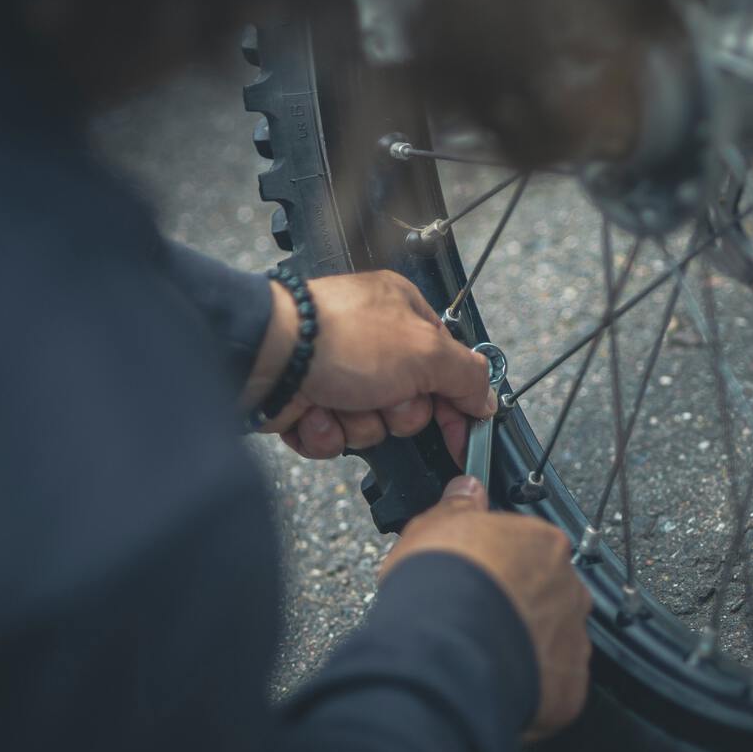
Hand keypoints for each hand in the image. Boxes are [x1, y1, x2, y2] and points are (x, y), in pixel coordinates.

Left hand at [247, 271, 495, 461]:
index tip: (464, 435)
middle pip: (410, 405)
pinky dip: (323, 431)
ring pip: (370, 427)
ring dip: (356, 424)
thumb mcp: (425, 351)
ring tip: (337, 400)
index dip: (456, 405)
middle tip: (382, 396)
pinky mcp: (306, 401)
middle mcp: (371, 341)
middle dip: (396, 412)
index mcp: (404, 314)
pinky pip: (332, 437)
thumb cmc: (338, 337)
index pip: (447, 368)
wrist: (266, 356)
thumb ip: (466, 376)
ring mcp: (336, 372)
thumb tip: (486, 397)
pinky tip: (312, 410)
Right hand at [380, 475, 591, 740]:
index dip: (500, 564)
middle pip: (548, 595)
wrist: (448, 647)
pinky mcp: (569, 687)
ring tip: (482, 656)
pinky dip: (530, 688)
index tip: (478, 575)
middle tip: (477, 617)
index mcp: (544, 545)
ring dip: (526, 646)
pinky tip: (496, 684)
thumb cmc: (444, 581)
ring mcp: (573, 640)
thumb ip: (457, 506)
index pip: (530, 549)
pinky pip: (553, 686)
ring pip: (553, 641)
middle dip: (518, 605)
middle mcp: (569, 589)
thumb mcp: (435, 525)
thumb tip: (466, 489)